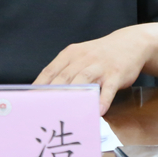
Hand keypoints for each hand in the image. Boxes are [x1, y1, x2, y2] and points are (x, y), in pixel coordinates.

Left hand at [33, 27, 149, 114]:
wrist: (129, 43)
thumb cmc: (99, 56)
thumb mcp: (79, 57)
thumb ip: (64, 72)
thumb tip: (44, 93)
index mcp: (70, 55)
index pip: (50, 71)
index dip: (38, 86)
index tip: (28, 101)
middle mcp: (83, 58)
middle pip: (64, 77)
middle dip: (52, 94)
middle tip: (42, 112)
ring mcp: (100, 66)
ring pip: (83, 80)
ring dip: (74, 96)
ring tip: (65, 113)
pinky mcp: (116, 74)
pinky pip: (108, 88)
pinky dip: (102, 99)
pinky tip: (97, 111)